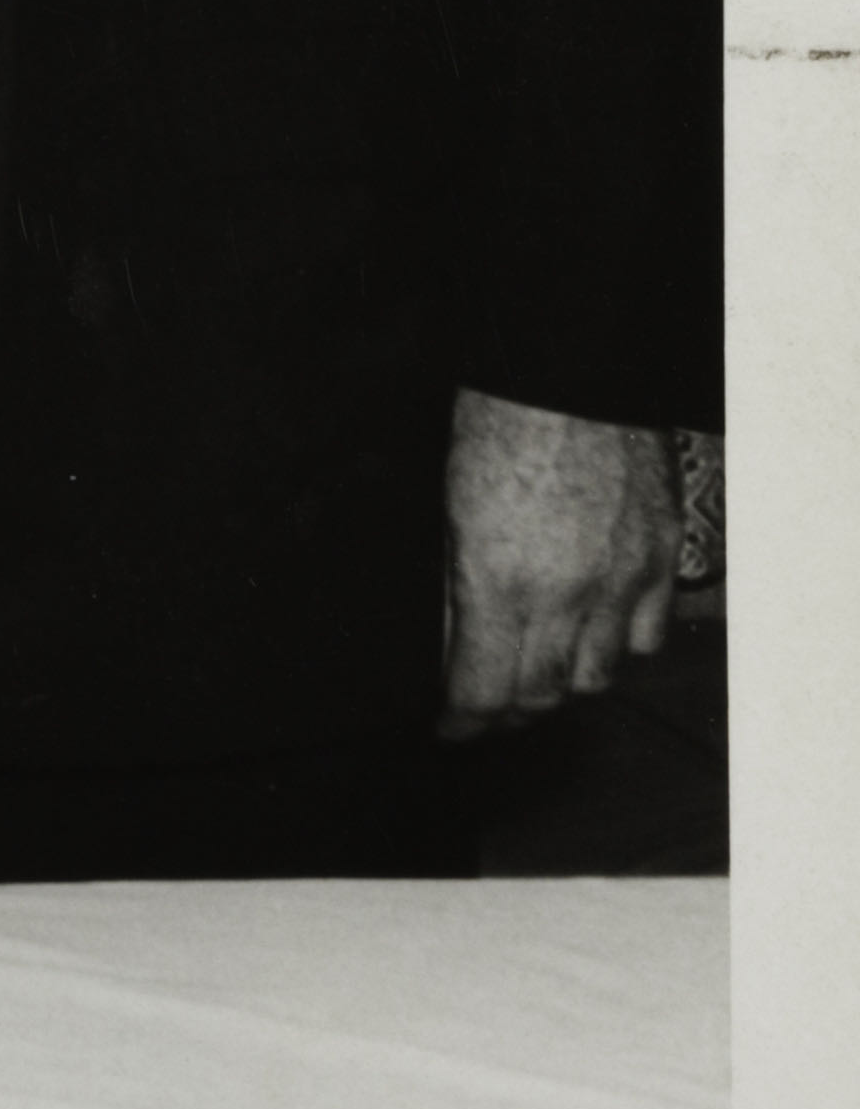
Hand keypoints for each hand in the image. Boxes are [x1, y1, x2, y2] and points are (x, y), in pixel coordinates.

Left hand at [440, 388, 692, 728]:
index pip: (484, 689)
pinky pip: (647, 637)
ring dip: (563, 685)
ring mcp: (620, 581)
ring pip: (598, 676)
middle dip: (509, 712)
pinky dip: (618, 649)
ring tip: (538, 677)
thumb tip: (454, 643)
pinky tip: (595, 639)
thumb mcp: (449, 514)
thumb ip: (455, 587)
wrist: (569, 378)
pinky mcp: (658, 560)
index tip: (449, 730)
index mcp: (499, 582)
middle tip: (488, 712)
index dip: (465, 722)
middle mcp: (565, 594)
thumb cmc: (493, 431)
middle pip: (541, 693)